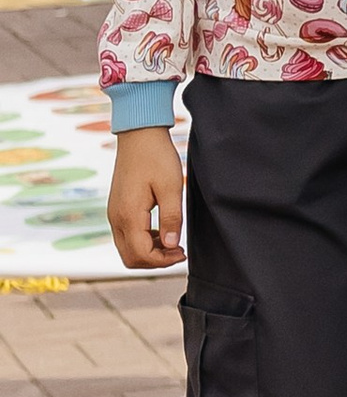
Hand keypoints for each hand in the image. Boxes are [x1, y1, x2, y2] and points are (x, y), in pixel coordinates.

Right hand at [107, 128, 182, 269]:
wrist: (139, 135)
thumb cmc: (157, 157)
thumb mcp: (171, 187)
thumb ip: (171, 218)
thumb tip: (172, 245)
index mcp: (128, 215)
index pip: (141, 255)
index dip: (162, 261)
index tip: (181, 253)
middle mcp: (116, 218)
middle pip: (130, 258)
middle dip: (154, 261)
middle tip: (178, 251)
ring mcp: (114, 213)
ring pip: (126, 249)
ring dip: (149, 252)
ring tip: (173, 241)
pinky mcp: (117, 208)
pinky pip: (126, 236)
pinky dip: (143, 241)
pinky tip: (162, 231)